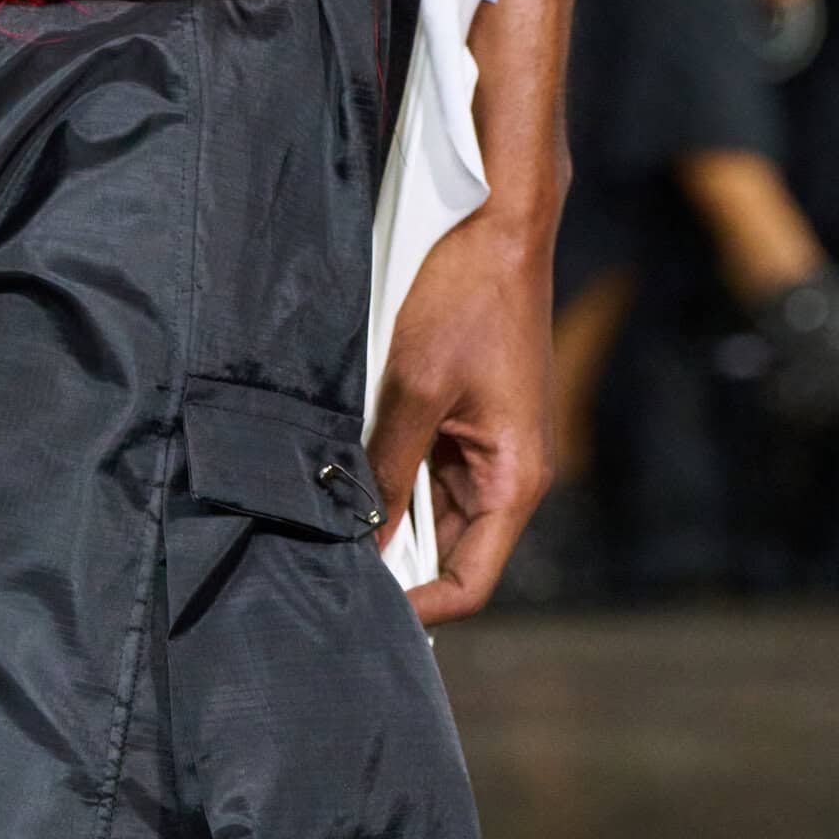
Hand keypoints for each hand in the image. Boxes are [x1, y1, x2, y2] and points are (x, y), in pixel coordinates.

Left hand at [366, 212, 555, 625]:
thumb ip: (386, 468)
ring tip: (327, 525)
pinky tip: (348, 477)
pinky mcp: (471, 425)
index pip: (470, 582)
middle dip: (393, 565)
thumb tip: (356, 534)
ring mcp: (491, 451)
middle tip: (322, 567)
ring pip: (433, 514)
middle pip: (450, 553)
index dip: (416, 606)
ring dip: (387, 521)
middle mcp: (511, 475)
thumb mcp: (414, 388)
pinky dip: (392, 481)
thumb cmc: (468, 300)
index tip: (358, 609)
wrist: (500, 229)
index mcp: (515, 480)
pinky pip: (429, 474)